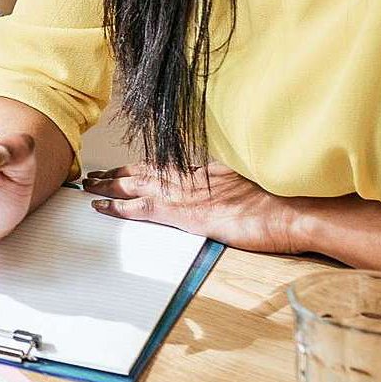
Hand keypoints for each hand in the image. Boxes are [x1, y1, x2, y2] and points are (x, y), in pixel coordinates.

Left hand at [83, 161, 305, 252]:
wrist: (292, 210)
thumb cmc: (281, 202)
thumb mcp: (251, 185)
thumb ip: (231, 184)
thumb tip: (227, 190)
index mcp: (205, 171)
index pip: (163, 166)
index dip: (139, 166)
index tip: (122, 167)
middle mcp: (190, 178)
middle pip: (143, 171)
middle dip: (116, 174)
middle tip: (93, 174)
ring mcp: (184, 195)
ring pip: (134, 185)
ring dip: (108, 186)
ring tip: (88, 186)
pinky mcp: (183, 215)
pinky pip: (141, 209)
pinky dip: (118, 208)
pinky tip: (100, 208)